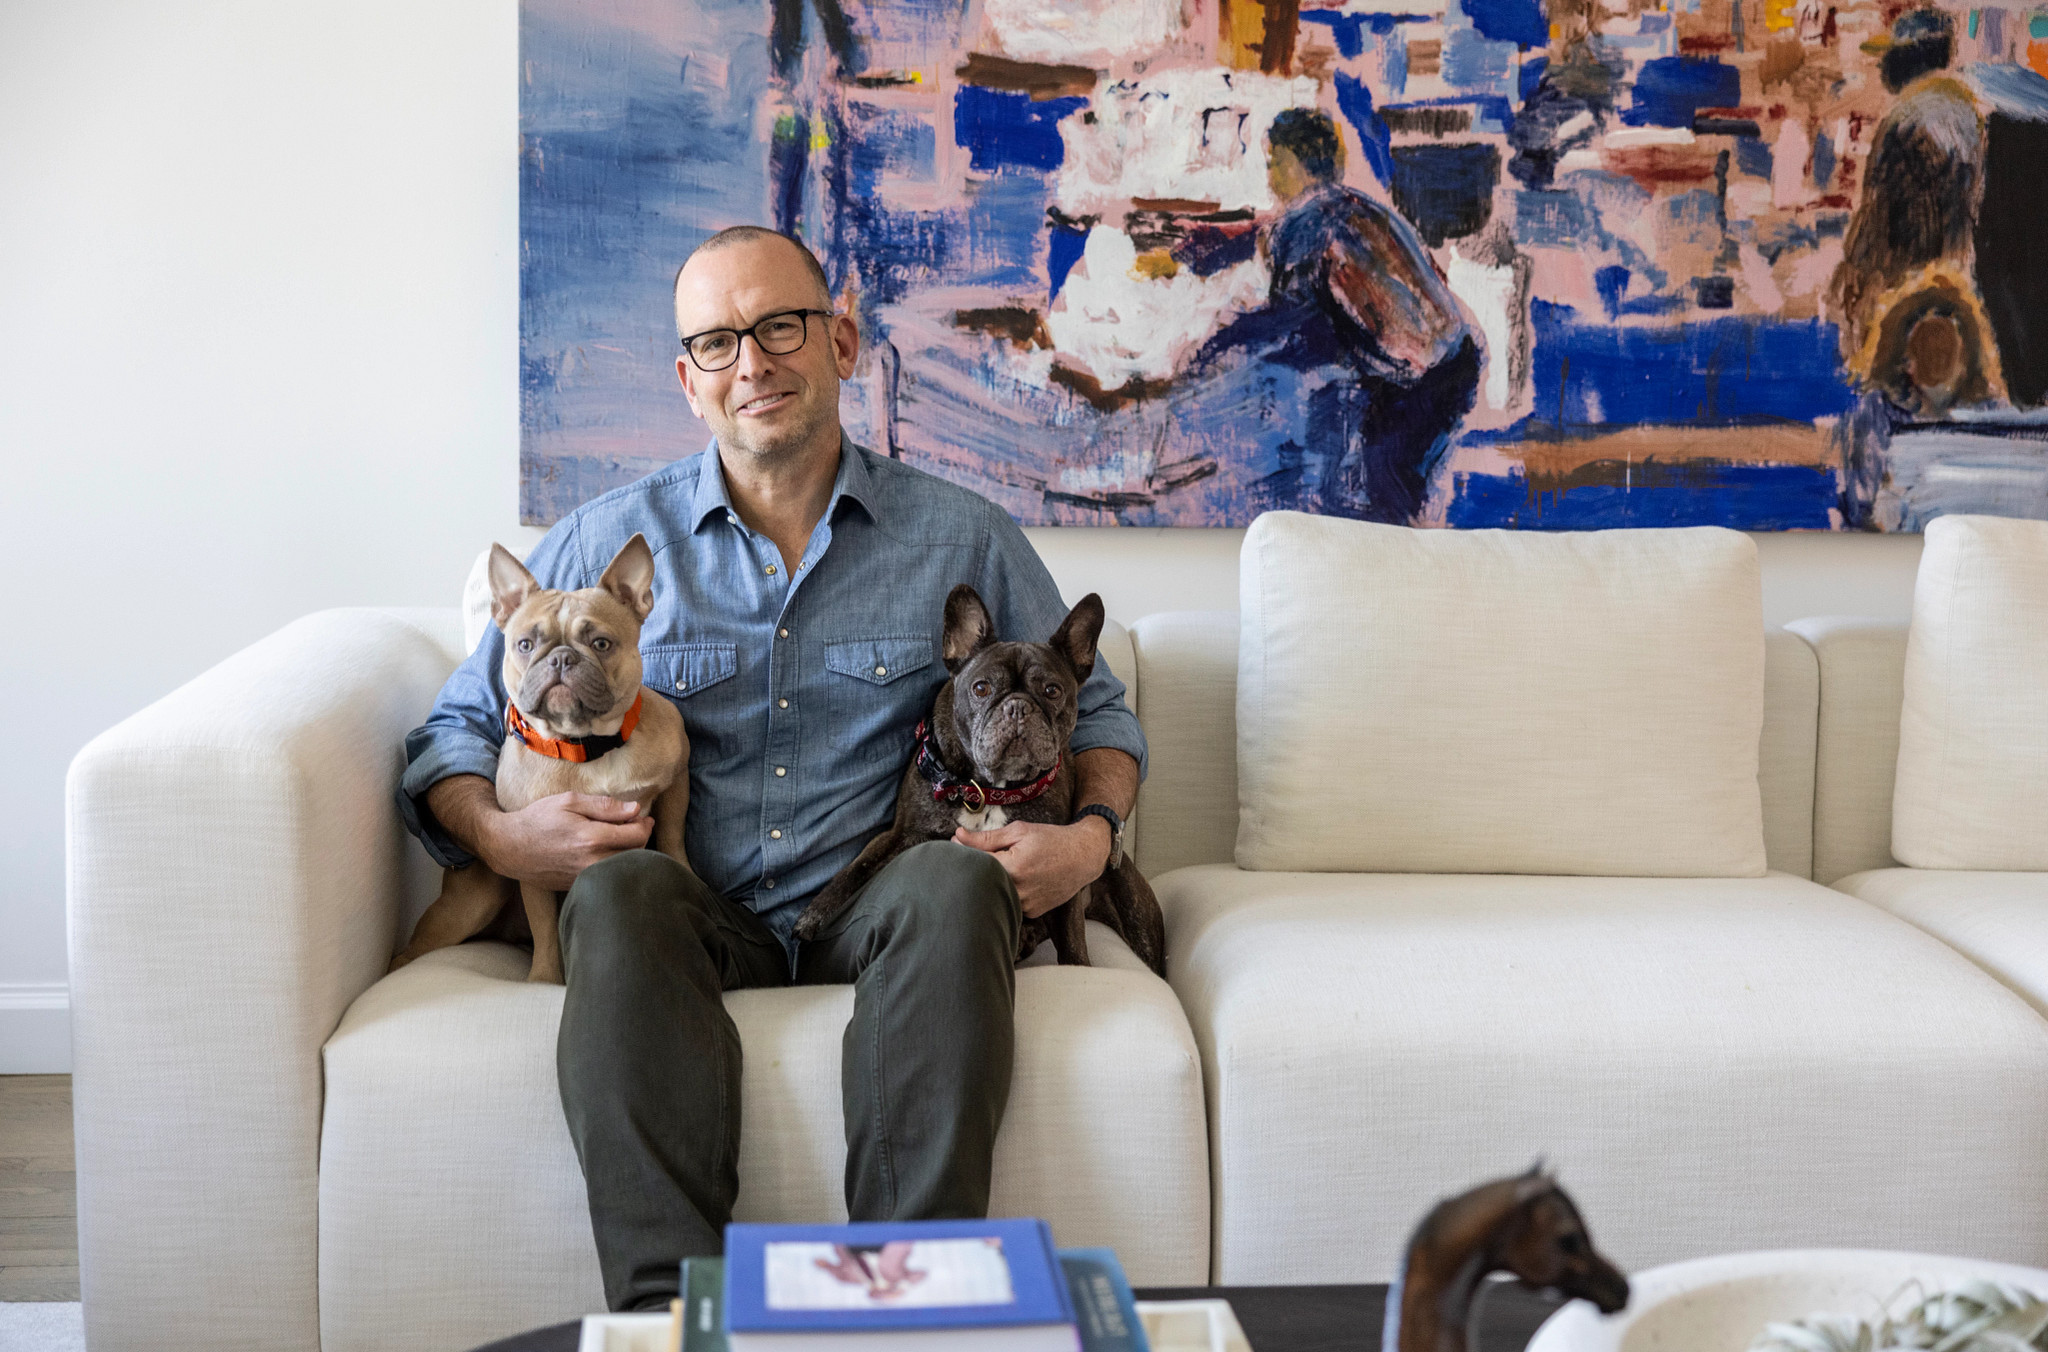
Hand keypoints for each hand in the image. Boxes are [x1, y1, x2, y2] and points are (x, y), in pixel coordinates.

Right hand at [478, 791, 652, 890]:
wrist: (510, 848)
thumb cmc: (538, 819)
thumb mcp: (569, 802)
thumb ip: (604, 806)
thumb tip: (635, 810)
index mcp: (592, 838)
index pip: (637, 835)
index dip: (645, 824)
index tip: (643, 817)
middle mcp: (592, 862)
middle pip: (635, 854)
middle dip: (640, 838)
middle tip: (635, 825)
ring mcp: (586, 878)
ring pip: (623, 868)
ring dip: (629, 853)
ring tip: (621, 837)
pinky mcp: (579, 886)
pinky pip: (608, 877)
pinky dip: (614, 864)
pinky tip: (606, 851)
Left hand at [953, 817, 1111, 918]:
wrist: (1083, 857)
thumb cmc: (1052, 840)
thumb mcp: (1019, 831)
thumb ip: (987, 837)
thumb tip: (957, 836)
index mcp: (1013, 868)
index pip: (974, 863)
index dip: (962, 853)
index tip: (958, 844)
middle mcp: (1019, 890)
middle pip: (982, 883)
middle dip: (974, 870)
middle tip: (972, 858)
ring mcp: (1026, 905)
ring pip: (996, 896)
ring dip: (990, 883)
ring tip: (997, 868)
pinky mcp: (1033, 913)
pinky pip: (1010, 903)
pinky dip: (1006, 893)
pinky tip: (1013, 881)